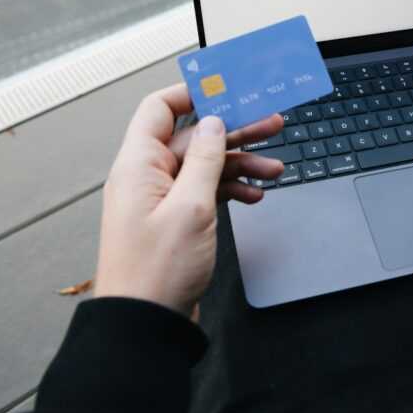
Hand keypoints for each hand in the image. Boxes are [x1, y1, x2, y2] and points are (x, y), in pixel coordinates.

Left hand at [94, 83, 284, 315]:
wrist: (145, 325)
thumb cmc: (156, 271)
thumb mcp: (191, 206)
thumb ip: (205, 159)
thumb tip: (214, 123)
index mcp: (138, 165)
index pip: (160, 109)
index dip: (193, 94)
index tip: (228, 87)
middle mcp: (146, 177)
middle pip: (193, 138)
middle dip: (233, 130)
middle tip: (271, 123)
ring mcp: (161, 199)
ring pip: (205, 166)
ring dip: (240, 163)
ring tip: (275, 168)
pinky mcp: (174, 220)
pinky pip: (205, 191)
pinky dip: (230, 189)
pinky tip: (254, 195)